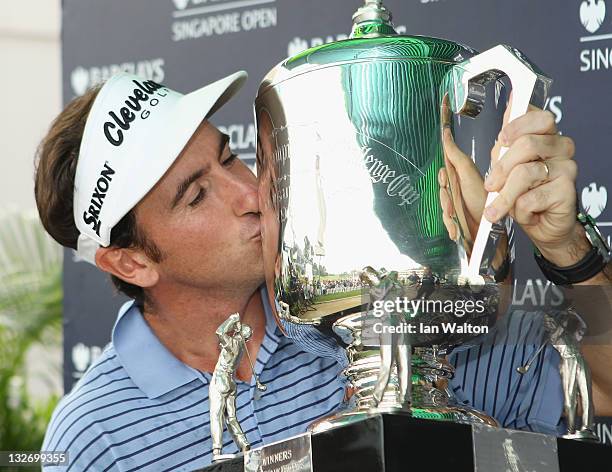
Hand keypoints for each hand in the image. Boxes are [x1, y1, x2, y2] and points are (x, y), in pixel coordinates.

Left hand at [439, 95, 584, 266]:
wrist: (542, 226)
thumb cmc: (524, 194)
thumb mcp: (506, 166)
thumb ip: (506, 140)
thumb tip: (511, 102)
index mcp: (546, 136)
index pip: (539, 117)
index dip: (517, 125)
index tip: (502, 139)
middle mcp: (561, 148)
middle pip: (527, 144)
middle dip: (501, 168)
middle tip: (490, 186)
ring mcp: (567, 168)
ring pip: (525, 173)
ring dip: (505, 196)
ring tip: (497, 209)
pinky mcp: (567, 191)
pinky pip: (531, 198)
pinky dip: (519, 210)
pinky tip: (525, 213)